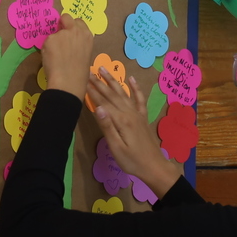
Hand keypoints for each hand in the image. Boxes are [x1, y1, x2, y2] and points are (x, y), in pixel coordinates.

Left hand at [40, 14, 93, 98]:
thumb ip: (77, 44)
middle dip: (62, 23)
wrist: (69, 81)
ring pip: (54, 34)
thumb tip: (68, 43)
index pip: (78, 22)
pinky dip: (46, 49)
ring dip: (53, 41)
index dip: (72, 27)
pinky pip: (46, 42)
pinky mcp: (50, 39)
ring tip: (55, 57)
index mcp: (87, 36)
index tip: (69, 34)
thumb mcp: (84, 54)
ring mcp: (62, 34)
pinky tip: (51, 60)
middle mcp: (75, 31)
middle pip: (66, 17)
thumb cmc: (79, 74)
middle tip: (59, 37)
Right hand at [89, 70, 180, 197]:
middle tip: (89, 71)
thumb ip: (107, 127)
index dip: (92, 91)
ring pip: (123, 93)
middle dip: (99, 82)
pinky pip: (139, 99)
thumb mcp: (116, 147)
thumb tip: (97, 108)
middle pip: (112, 95)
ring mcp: (137, 114)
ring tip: (103, 69)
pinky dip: (135, 88)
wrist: (154, 166)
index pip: (103, 102)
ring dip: (113, 81)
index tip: (83, 80)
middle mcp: (130, 113)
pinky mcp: (142, 117)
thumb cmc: (132, 161)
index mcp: (121, 120)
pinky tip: (131, 79)